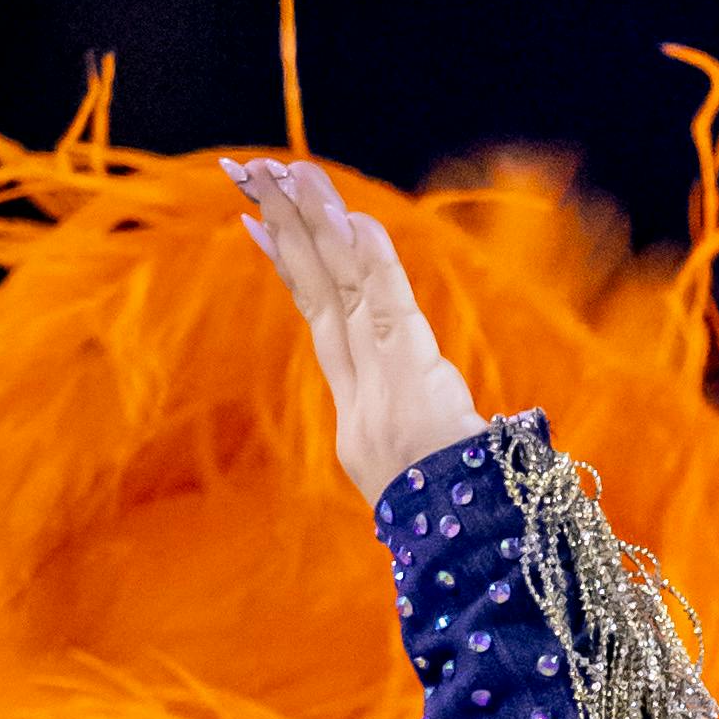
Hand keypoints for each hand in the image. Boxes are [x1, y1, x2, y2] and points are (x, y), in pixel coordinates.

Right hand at [230, 153, 482, 505]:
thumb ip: (432, 443)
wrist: (463, 546)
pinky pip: (386, 304)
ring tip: (283, 173)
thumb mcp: (427, 480)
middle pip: (315, 290)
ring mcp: (378, 381)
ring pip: (339, 288)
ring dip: (312, 225)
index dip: (288, 267)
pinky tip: (351, 217)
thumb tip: (468, 427)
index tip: (253, 221)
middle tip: (250, 172)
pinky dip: (370, 260)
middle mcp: (358, 391)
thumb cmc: (458, 523)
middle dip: (282, 227)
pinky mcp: (409, 374)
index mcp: (356, 414)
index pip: (318, 320)